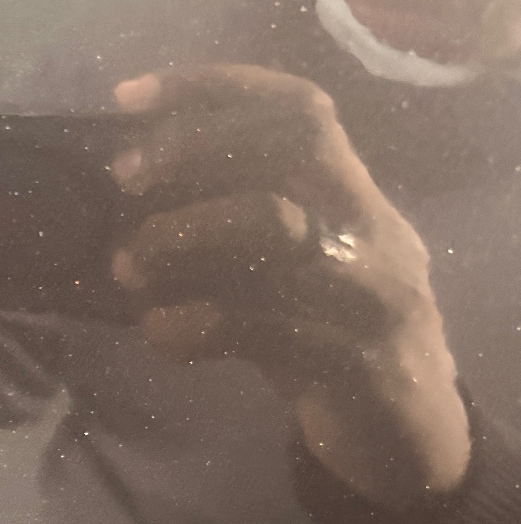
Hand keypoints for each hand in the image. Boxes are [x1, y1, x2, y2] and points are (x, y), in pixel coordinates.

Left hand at [109, 64, 470, 507]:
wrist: (402, 434)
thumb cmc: (322, 335)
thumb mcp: (286, 271)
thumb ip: (230, 226)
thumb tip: (125, 195)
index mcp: (352, 194)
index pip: (298, 108)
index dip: (213, 89)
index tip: (129, 98)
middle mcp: (368, 227)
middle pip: (289, 146)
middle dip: (191, 148)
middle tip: (122, 179)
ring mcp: (364, 289)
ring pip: (271, 224)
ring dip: (177, 233)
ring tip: (123, 267)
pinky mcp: (347, 358)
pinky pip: (256, 324)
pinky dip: (187, 324)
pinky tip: (157, 332)